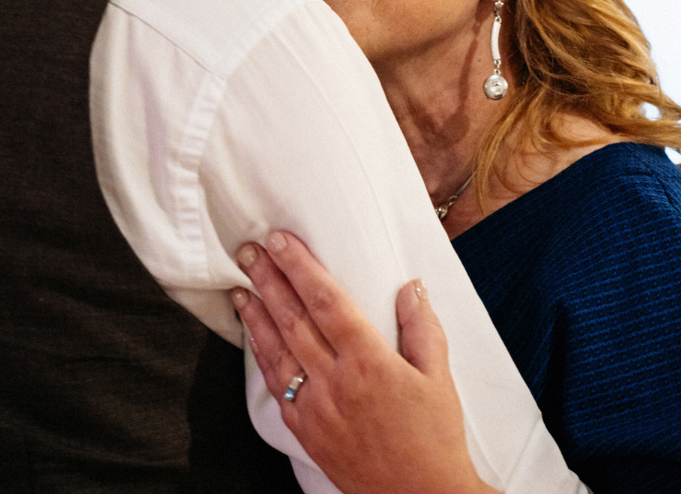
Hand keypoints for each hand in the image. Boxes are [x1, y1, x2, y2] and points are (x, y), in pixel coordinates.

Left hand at [231, 231, 497, 493]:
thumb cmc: (435, 438)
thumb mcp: (439, 377)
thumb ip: (423, 327)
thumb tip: (410, 286)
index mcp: (369, 363)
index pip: (326, 302)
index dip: (301, 268)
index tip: (281, 241)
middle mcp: (335, 383)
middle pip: (294, 320)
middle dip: (269, 280)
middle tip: (250, 250)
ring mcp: (316, 409)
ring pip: (277, 352)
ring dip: (256, 316)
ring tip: (241, 287)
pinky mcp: (306, 431)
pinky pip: (277, 386)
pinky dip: (263, 357)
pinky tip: (255, 338)